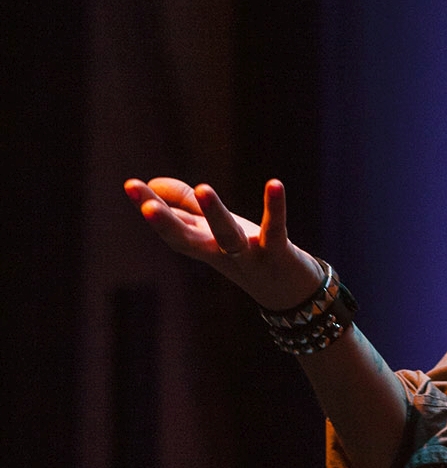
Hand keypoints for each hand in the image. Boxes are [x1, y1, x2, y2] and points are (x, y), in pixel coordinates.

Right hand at [123, 177, 325, 310]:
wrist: (290, 291)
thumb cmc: (247, 252)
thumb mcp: (214, 227)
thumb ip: (185, 205)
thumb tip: (152, 183)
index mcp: (202, 244)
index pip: (172, 226)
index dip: (150, 206)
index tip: (129, 184)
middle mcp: (220, 252)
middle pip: (187, 240)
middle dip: (166, 224)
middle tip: (145, 206)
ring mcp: (248, 255)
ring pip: (228, 236)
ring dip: (215, 213)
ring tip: (203, 188)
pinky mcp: (277, 252)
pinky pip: (275, 229)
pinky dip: (275, 208)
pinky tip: (274, 183)